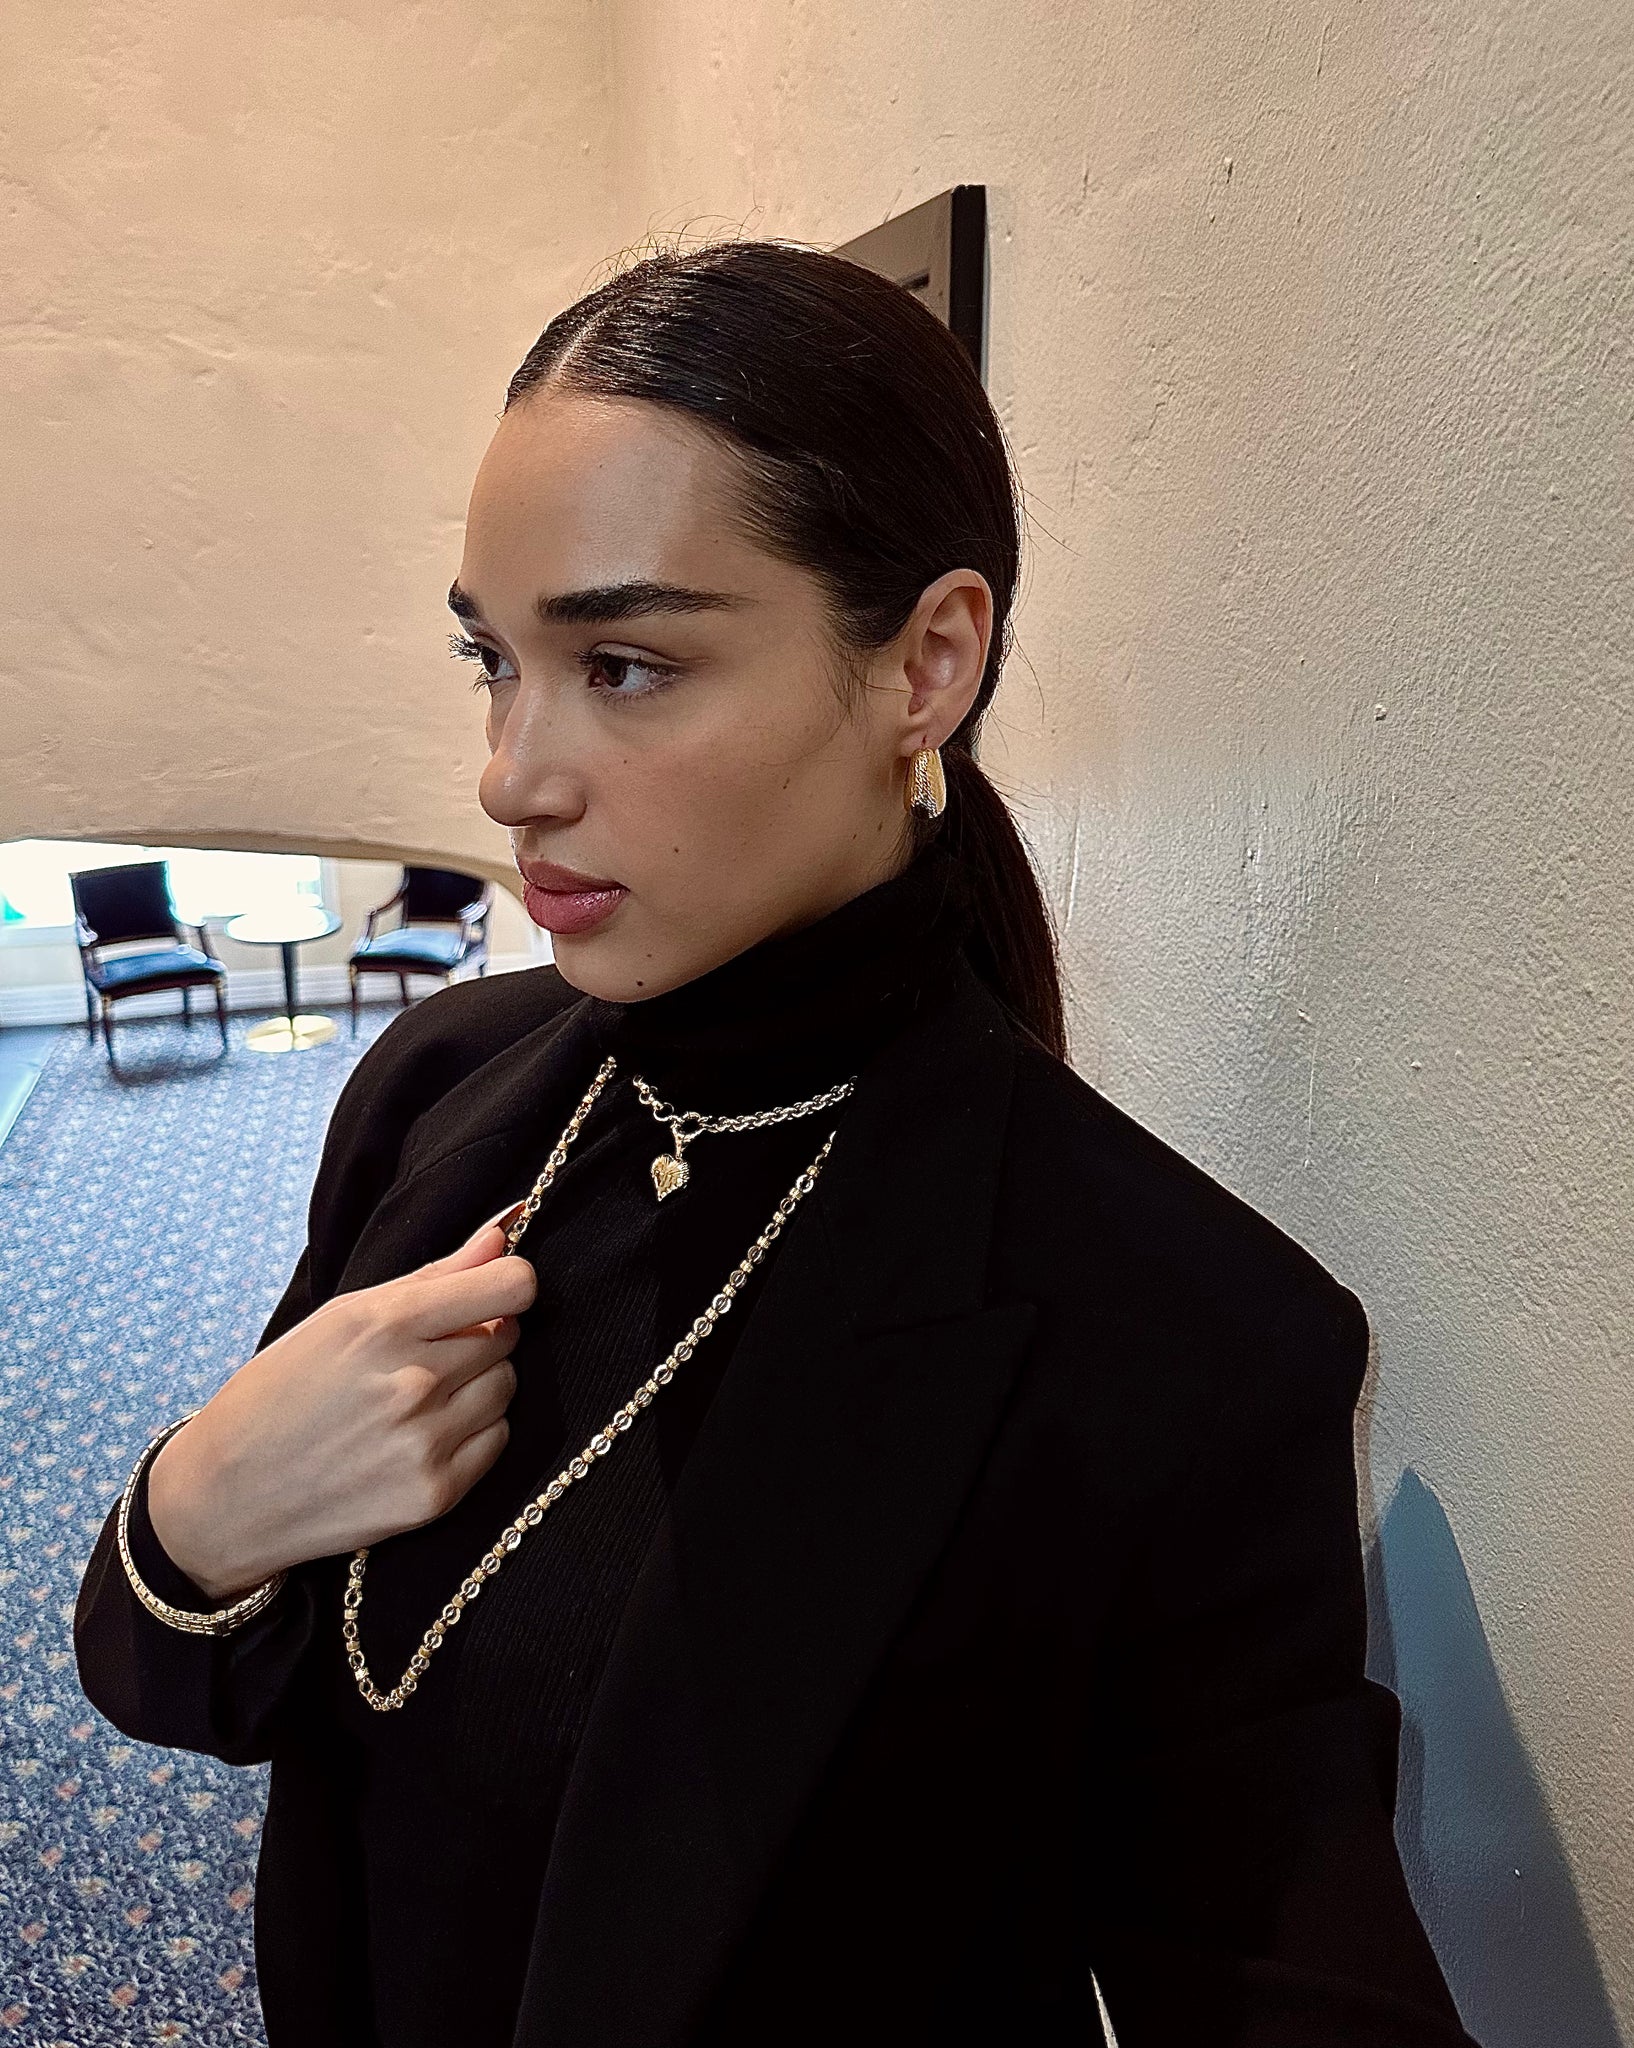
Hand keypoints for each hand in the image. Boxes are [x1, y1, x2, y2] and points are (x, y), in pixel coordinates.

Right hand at [147, 1220, 535, 1602]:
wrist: (227, 1496)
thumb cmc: (279, 1393)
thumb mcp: (340, 1317)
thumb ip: (432, 1276)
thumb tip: (502, 1235)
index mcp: (383, 1325)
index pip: (510, 1287)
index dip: (508, 1283)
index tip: (494, 1291)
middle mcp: (412, 1382)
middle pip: (506, 1336)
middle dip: (479, 1336)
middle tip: (425, 1355)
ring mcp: (425, 1442)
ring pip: (505, 1387)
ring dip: (477, 1385)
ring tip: (418, 1398)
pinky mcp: (434, 1494)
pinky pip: (496, 1440)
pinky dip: (473, 1433)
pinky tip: (422, 1436)